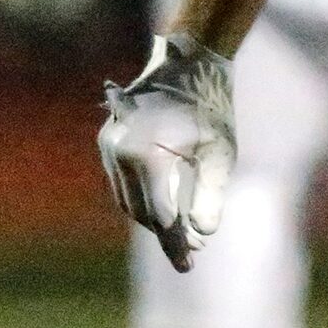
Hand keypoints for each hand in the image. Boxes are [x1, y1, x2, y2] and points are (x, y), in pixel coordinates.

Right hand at [100, 33, 234, 271]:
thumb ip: (210, 195)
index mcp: (146, 154)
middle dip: (165, 234)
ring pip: (127, 200)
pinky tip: (165, 208)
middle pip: (140, 212)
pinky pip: (122, 184)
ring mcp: (109, 145)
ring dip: (152, 219)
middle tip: (190, 253)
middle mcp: (119, 150)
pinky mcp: (108, 142)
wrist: (186, 61)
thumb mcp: (220, 153)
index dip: (175, 244)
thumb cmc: (209, 106)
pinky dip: (142, 200)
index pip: (160, 215)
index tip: (188, 267)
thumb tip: (201, 235)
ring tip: (182, 235)